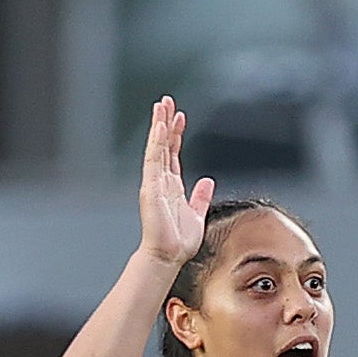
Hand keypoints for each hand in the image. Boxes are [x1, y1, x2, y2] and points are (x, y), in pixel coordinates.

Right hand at [137, 97, 214, 268]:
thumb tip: (207, 181)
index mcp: (172, 186)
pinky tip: (160, 126)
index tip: (179, 117)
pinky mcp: (151, 186)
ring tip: (162, 105)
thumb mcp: (197, 214)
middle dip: (165, 122)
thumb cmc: (179, 241)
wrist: (168, 255)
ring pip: (157, 146)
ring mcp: (154, 181)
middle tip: (166, 101)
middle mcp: (161, 180)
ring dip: (159, 125)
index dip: (175, 134)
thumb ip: (200, 196)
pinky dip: (157, 142)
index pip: (172, 153)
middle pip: (163, 145)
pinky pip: (154, 159)